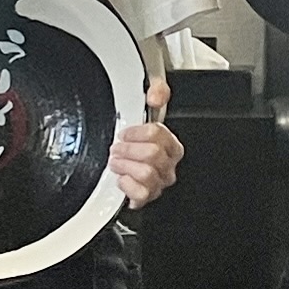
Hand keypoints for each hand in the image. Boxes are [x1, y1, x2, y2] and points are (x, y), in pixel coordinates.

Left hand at [112, 77, 181, 210]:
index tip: (124, 133)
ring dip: (126, 166)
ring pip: (147, 174)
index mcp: (171, 144)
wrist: (123, 163)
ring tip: (116, 162)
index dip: (137, 132)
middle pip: (153, 154)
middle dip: (129, 150)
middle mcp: (168, 165)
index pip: (158, 134)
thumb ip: (156, 90)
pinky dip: (127, 186)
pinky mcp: (145, 198)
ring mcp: (158, 183)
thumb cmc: (135, 138)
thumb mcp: (145, 107)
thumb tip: (156, 96)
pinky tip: (121, 179)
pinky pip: (140, 195)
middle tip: (117, 148)